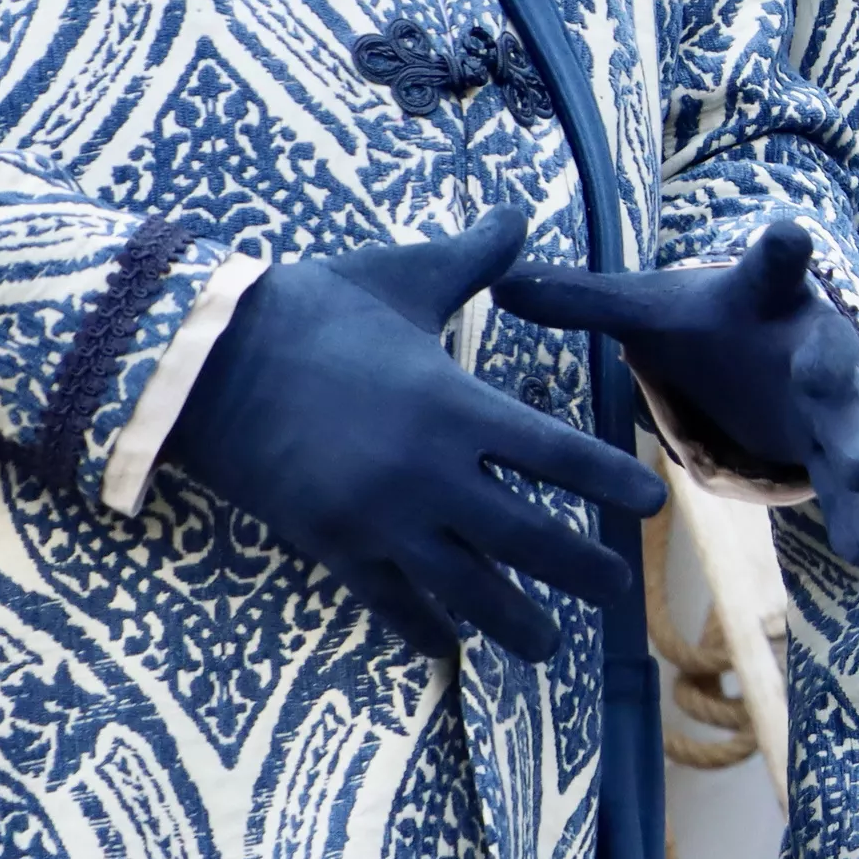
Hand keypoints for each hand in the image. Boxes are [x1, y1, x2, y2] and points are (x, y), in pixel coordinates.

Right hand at [161, 205, 665, 661]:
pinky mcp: (330, 545)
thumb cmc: (315, 309)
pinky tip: (448, 647)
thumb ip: (476, 255)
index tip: (652, 504)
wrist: (206, 362)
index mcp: (457, 407)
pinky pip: (388, 601)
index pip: (557, 455)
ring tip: (549, 646)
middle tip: (619, 590)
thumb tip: (519, 211)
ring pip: (463, 587)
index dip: (609, 482)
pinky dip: (421, 628)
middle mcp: (428, 474)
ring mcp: (379, 519)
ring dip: (512, 619)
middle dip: (578, 567)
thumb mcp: (407, 275)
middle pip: (525, 537)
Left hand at [495, 222, 858, 564]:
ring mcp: (829, 400)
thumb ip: (583, 299)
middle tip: (824, 378)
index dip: (782, 251)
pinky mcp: (834, 448)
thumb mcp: (652, 311)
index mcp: (764, 297)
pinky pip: (844, 485)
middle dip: (828, 369)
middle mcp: (809, 344)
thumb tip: (500, 282)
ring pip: (847, 423)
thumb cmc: (710, 325)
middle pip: (824, 354)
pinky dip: (852, 516)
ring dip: (854, 449)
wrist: (780, 354)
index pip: (771, 267)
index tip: (791, 234)